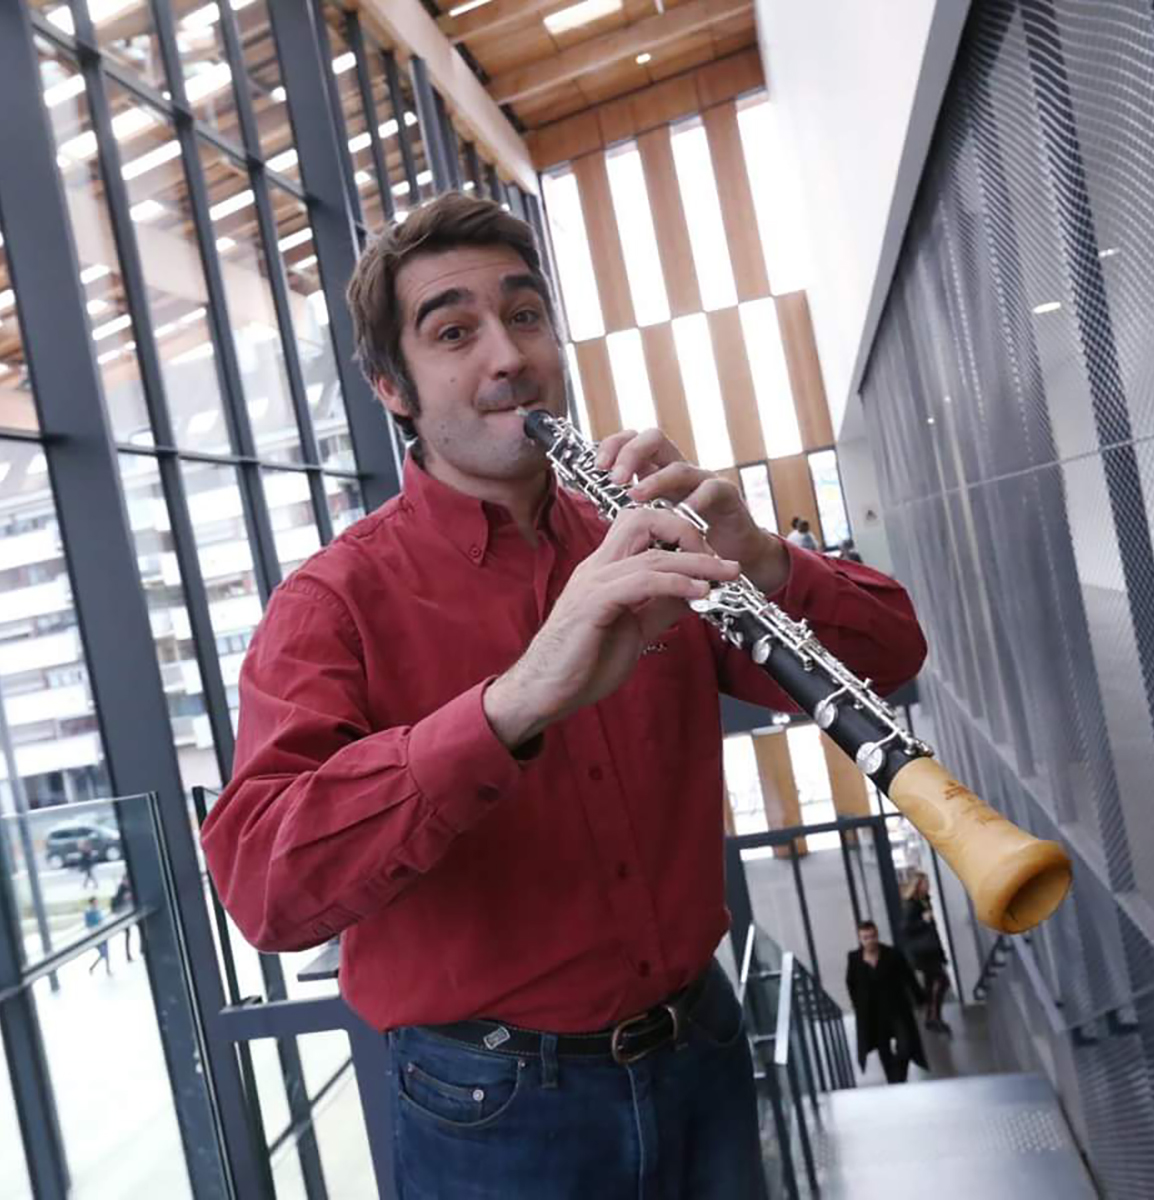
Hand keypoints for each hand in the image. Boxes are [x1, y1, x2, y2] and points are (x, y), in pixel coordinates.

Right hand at [484, 506, 740, 748]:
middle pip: (642, 519)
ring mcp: (592, 582)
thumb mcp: (635, 631)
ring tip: (725, 574)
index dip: (680, 533)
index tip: (711, 558)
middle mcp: (597, 567)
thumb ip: (661, 608)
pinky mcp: (592, 604)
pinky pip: (641, 582)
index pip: (641, 526)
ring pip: (651, 553)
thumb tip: (696, 593)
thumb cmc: (583, 665)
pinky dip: (676, 583)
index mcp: (605, 570)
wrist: (544, 692)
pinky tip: (699, 594)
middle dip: (687, 530)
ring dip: (696, 561)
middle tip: (719, 558)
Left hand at [595, 428, 789, 594]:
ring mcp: (704, 481)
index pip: (633, 441)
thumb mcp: (653, 524)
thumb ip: (631, 511)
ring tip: (635, 495)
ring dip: (655, 479)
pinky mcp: (728, 496)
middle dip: (630, 453)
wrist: (730, 561)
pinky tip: (682, 514)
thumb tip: (595, 503)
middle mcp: (680, 471)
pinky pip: (711, 489)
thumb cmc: (688, 543)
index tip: (598, 466)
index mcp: (658, 473)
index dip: (614, 446)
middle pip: (654, 439)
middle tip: (614, 478)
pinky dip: (695, 500)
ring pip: (679, 466)